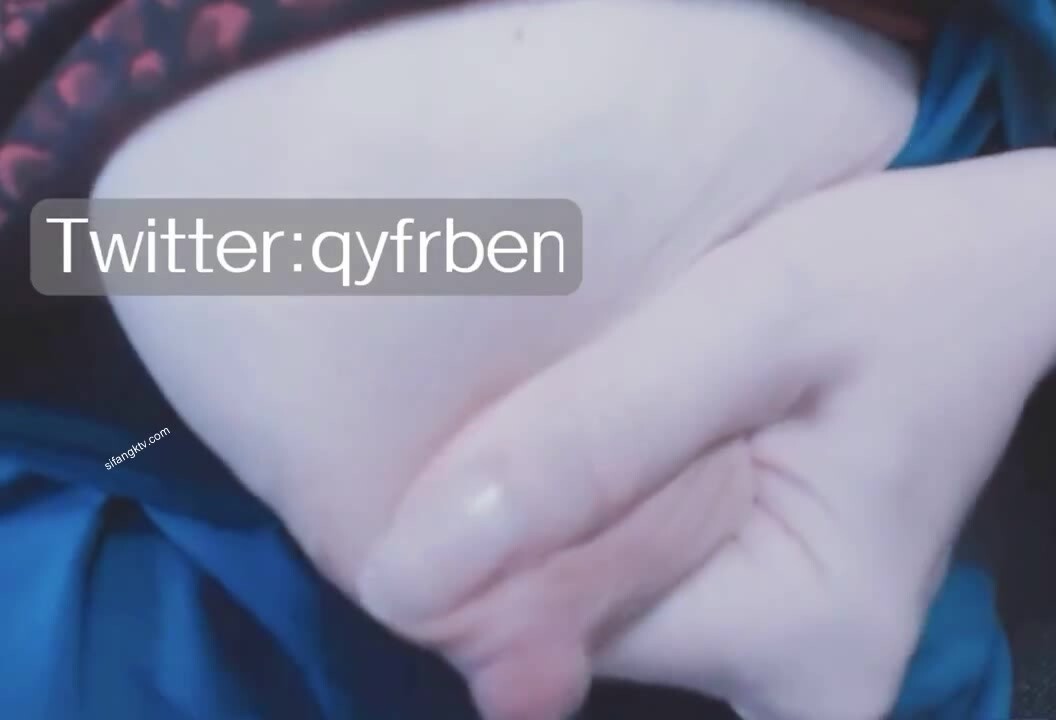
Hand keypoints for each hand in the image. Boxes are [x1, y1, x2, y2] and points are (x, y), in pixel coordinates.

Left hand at [355, 150, 1055, 719]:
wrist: (978, 279)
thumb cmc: (890, 279)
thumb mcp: (749, 319)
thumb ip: (597, 435)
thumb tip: (409, 574)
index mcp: (795, 635)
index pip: (557, 620)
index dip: (499, 523)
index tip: (508, 412)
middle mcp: (784, 681)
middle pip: (563, 616)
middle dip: (529, 511)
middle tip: (577, 384)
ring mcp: (763, 652)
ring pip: (577, 593)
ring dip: (555, 499)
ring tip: (604, 395)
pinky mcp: (748, 609)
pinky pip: (611, 570)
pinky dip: (586, 502)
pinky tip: (615, 430)